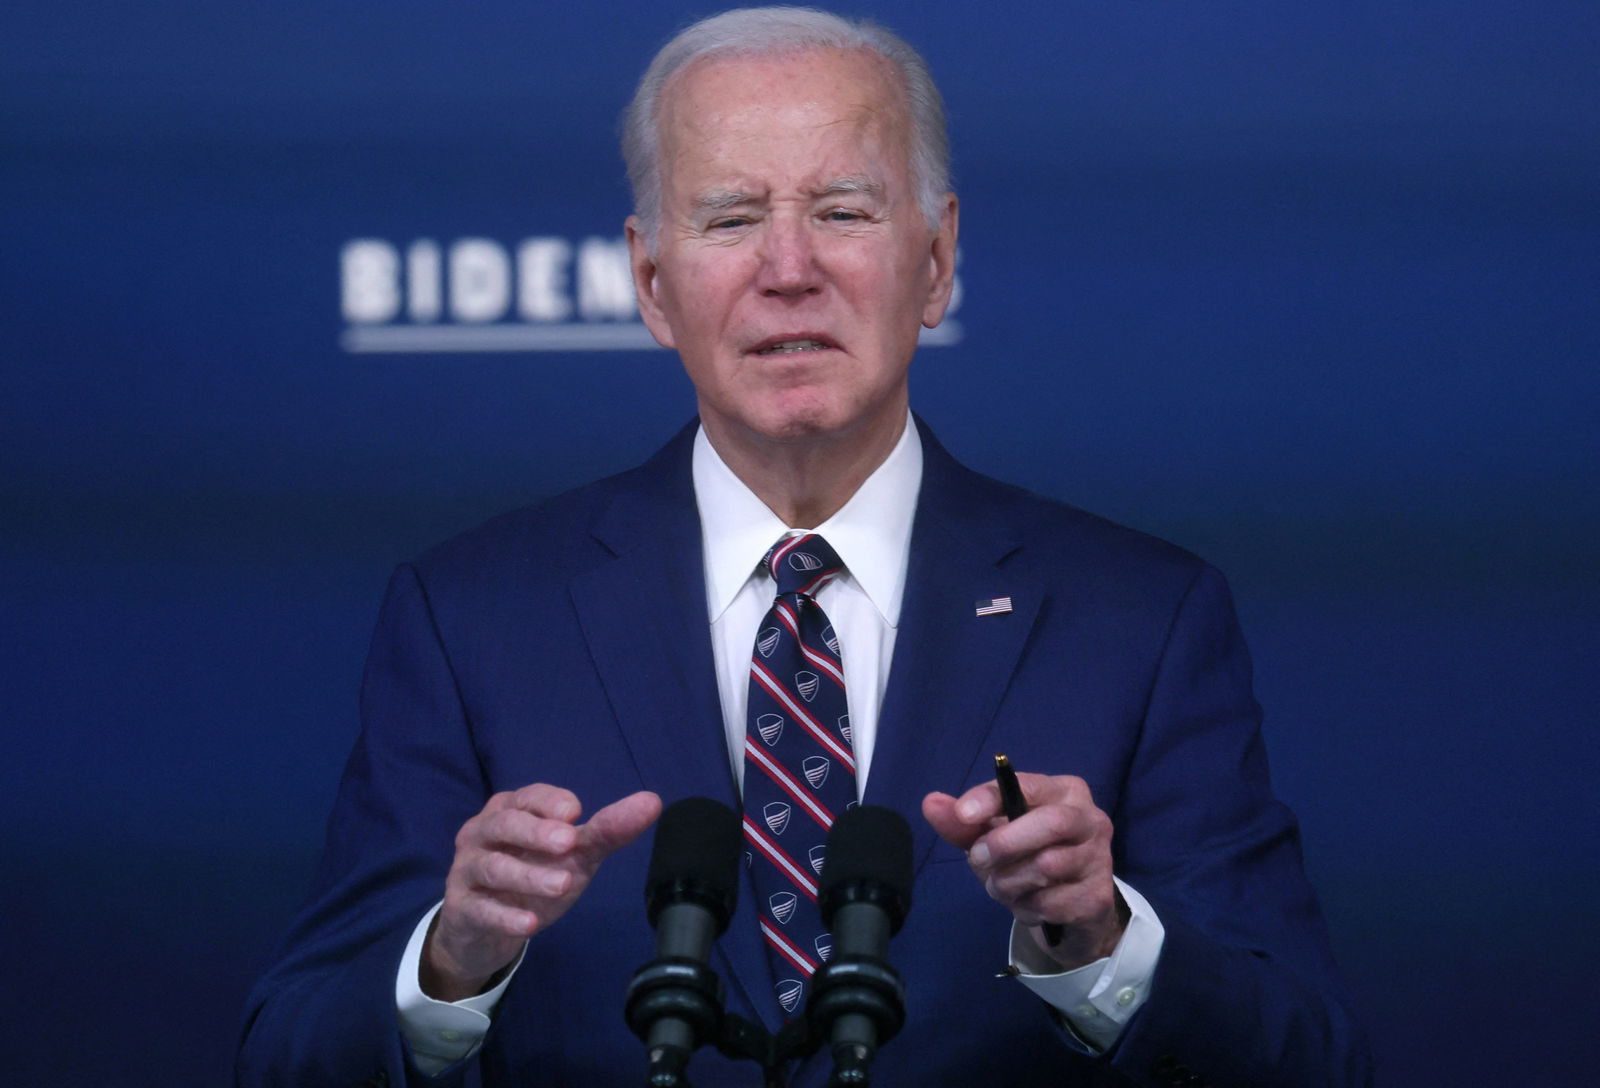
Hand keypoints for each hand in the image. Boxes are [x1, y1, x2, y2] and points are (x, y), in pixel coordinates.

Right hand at [421, 784, 661, 999]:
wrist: (486, 929)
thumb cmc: (533, 876)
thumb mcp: (573, 855)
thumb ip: (608, 830)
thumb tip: (652, 802)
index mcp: (510, 811)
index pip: (526, 797)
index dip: (549, 801)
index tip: (576, 812)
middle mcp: (482, 834)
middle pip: (503, 824)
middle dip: (535, 832)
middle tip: (568, 842)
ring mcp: (466, 871)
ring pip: (491, 866)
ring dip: (527, 875)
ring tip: (562, 886)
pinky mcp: (461, 909)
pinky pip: (479, 909)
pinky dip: (504, 916)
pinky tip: (529, 924)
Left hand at [923, 773, 1126, 969]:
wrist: (1071, 910)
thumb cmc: (1029, 857)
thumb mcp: (993, 837)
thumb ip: (963, 823)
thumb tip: (931, 802)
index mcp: (1064, 792)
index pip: (1027, 786)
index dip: (992, 798)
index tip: (963, 814)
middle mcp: (1090, 819)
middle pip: (1050, 823)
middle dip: (1005, 843)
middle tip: (978, 859)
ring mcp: (1099, 859)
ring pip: (1047, 866)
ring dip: (1009, 882)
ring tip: (1000, 886)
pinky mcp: (1098, 897)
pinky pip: (1051, 903)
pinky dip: (1026, 908)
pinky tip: (1026, 905)